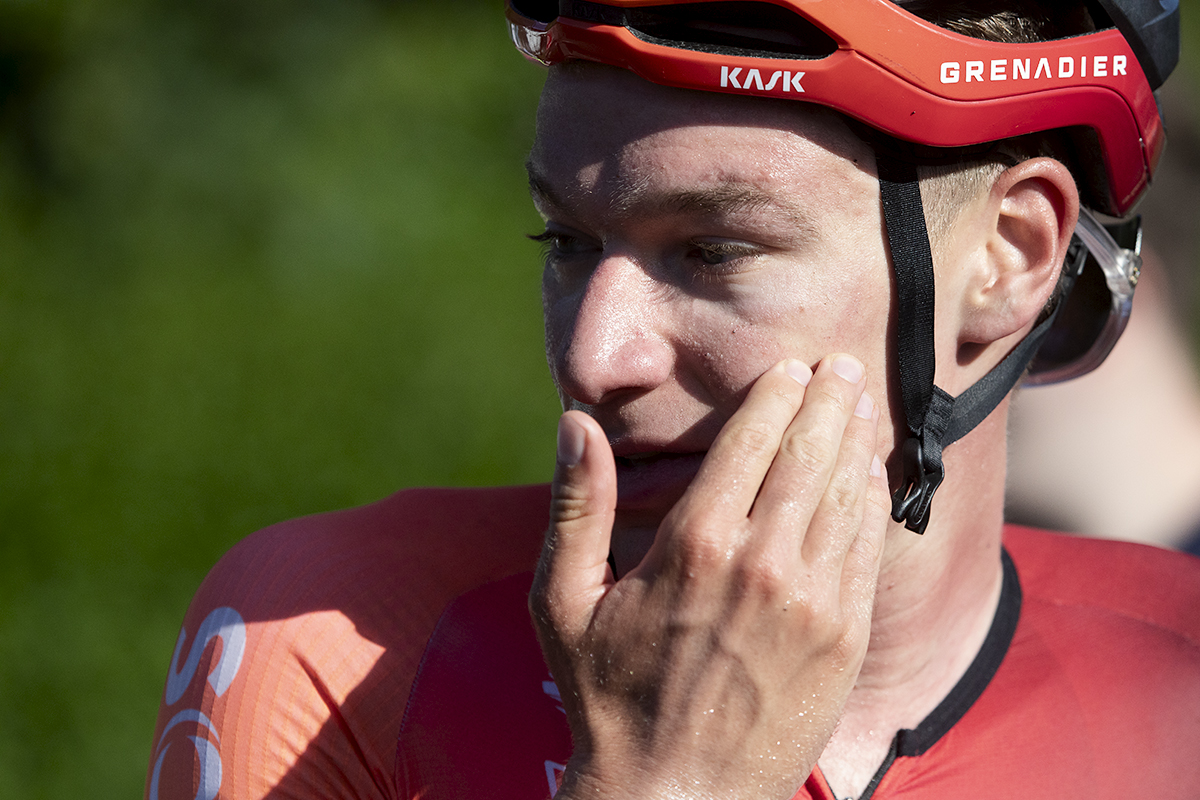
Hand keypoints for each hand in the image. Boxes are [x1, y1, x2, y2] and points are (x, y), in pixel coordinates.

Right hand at [529, 355, 890, 799]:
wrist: (675, 797)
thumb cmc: (608, 698)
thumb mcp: (564, 601)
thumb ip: (577, 505)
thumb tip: (575, 424)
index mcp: (693, 543)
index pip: (750, 440)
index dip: (776, 395)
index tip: (791, 366)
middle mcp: (761, 562)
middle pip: (809, 453)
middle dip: (830, 399)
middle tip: (844, 365)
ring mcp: (812, 602)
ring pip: (846, 493)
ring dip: (858, 439)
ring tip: (863, 402)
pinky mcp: (845, 639)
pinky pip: (868, 550)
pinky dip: (873, 501)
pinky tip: (871, 474)